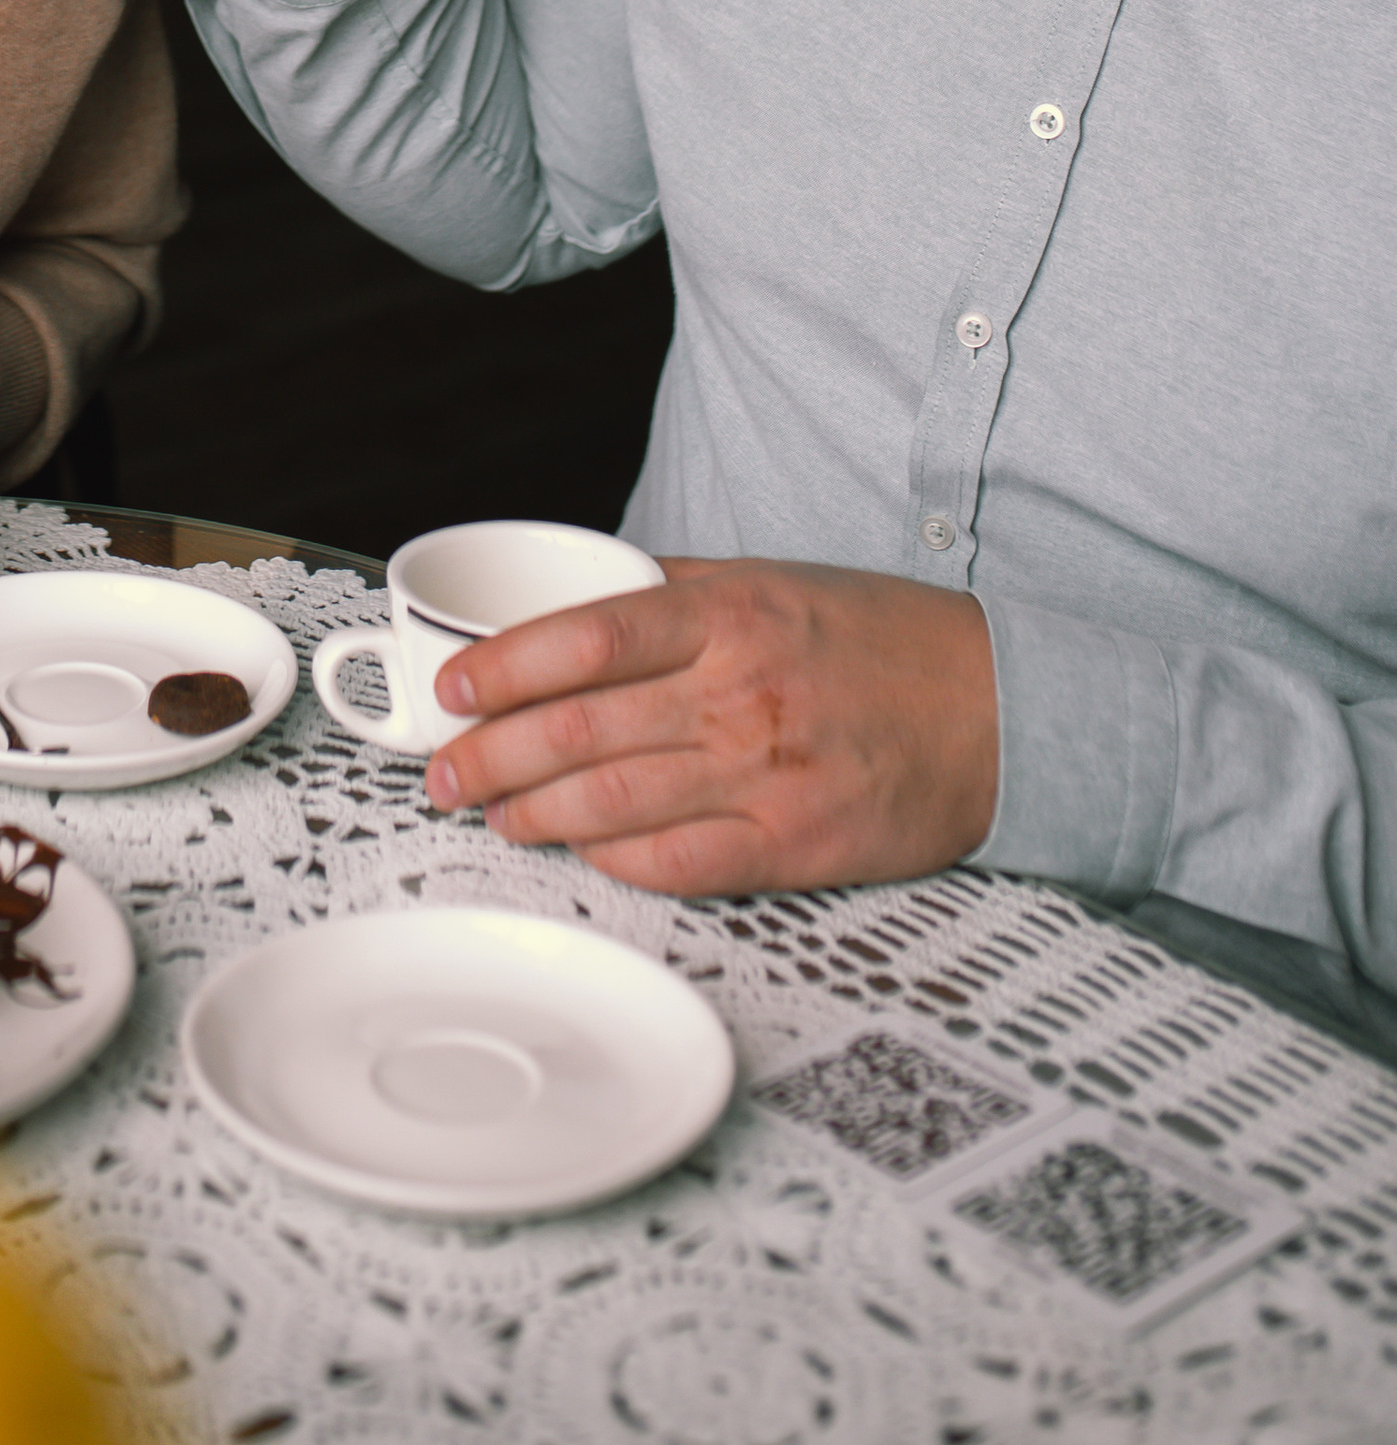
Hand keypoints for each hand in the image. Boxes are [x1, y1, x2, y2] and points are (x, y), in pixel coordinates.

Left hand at [423, 559, 999, 894]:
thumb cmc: (880, 640)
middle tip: (445, 770)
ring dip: (536, 814)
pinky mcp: (795, 843)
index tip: (453, 687)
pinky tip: (581, 851)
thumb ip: (675, 590)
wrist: (999, 709)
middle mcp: (739, 692)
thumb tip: (579, 594)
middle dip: (494, 754)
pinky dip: (617, 861)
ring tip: (492, 814)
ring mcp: (767, 773)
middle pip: (582, 727)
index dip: (505, 666)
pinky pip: (681, 863)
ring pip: (616, 803)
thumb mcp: (774, 581)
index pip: (586, 637)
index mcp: (728, 613)